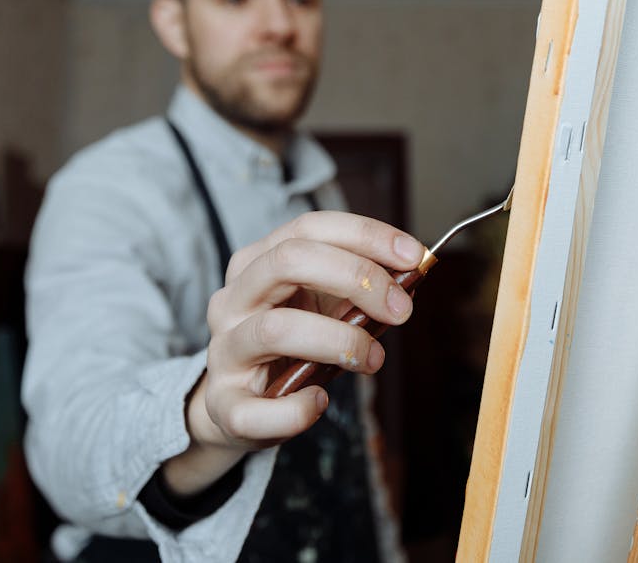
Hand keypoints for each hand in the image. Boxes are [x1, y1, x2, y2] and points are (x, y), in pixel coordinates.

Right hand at [162, 211, 422, 493]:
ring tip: (373, 358)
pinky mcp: (224, 405)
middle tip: (400, 308)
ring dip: (338, 341)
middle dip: (354, 277)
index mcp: (256, 263)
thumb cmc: (290, 349)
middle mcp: (233, 300)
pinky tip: (320, 401)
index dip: (365, 236)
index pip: (309, 228)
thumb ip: (355, 291)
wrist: (237, 405)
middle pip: (287, 261)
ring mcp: (224, 351)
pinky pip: (256, 409)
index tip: (413, 256)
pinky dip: (297, 409)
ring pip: (274, 329)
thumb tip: (409, 279)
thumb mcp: (319, 308)